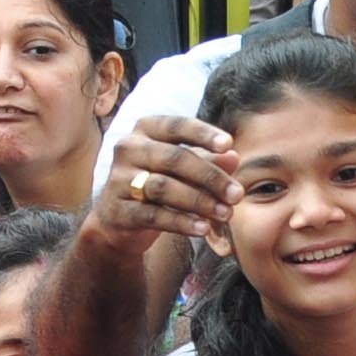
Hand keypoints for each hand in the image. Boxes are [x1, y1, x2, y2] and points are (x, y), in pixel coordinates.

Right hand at [86, 116, 241, 253]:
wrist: (118, 222)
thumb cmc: (158, 186)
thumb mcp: (183, 170)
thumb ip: (206, 161)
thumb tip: (233, 156)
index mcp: (145, 130)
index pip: (176, 126)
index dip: (202, 134)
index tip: (228, 144)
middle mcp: (129, 149)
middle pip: (174, 159)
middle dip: (210, 177)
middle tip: (237, 194)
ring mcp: (119, 180)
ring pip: (164, 188)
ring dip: (200, 201)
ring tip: (226, 213)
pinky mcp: (118, 211)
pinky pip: (153, 215)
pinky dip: (181, 222)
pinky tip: (203, 228)